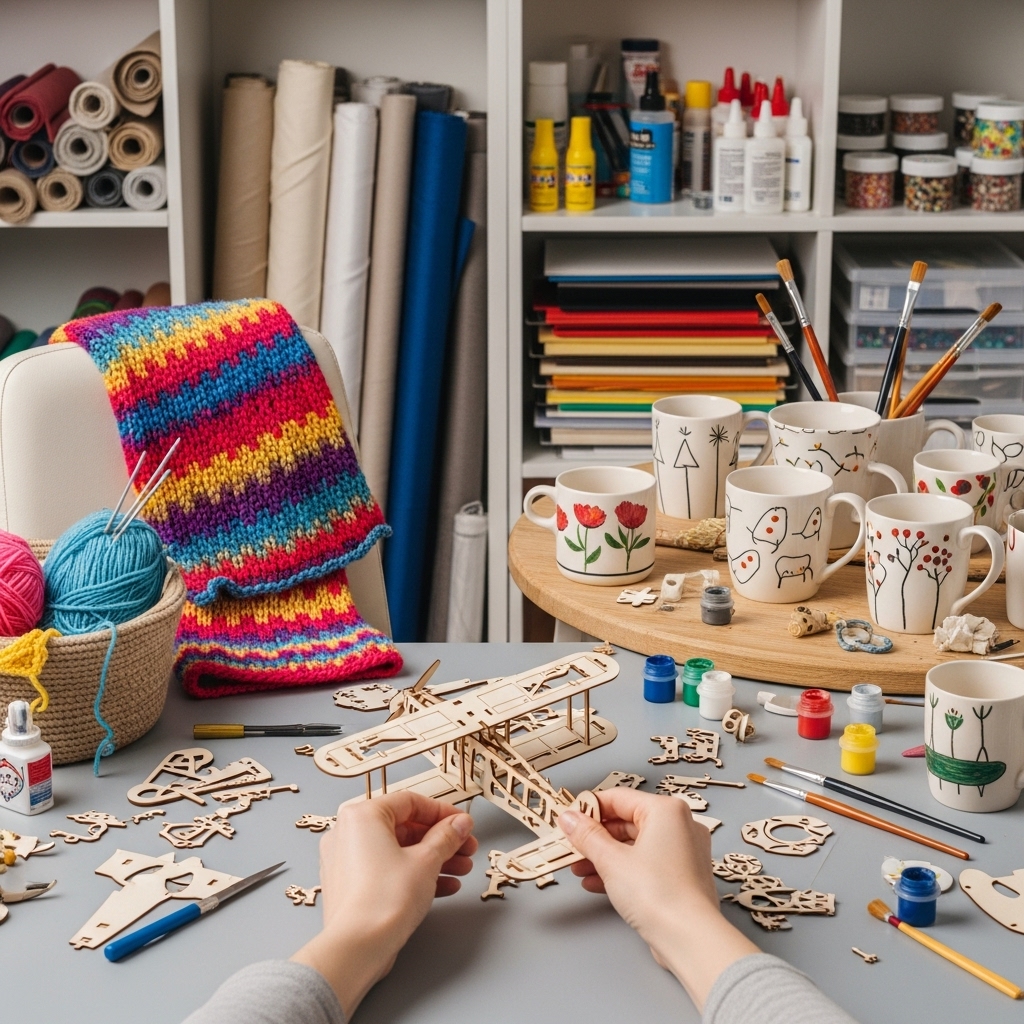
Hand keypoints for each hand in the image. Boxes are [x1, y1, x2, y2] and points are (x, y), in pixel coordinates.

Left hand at [292, 792, 476, 1016]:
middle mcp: (349, 834)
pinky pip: (388, 871)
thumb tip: (460, 823)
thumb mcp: (427, 860)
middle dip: (442, 840)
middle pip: (406, 828)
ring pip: (399, 851)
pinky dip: (415, 875)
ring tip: (461, 870)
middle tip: (467, 848)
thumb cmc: (385, 899)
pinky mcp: (351, 887)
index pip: (410, 802)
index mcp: (363, 815)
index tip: (463, 823)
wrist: (358, 948)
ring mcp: (347, 861)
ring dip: (434, 859)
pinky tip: (445, 886)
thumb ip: (447, 837)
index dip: (443, 812)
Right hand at [559, 788, 757, 1009]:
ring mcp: (683, 852)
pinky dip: (622, 870)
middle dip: (595, 838)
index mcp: (666, 811)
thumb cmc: (658, 894)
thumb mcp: (611, 860)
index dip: (589, 809)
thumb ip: (587, 836)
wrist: (689, 939)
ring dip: (604, 857)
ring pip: (634, 846)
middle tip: (571, 846)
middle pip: (627, 822)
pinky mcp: (681, 876)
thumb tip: (569, 818)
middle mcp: (679, 826)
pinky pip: (645, 864)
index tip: (569, 819)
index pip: (619, 798)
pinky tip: (596, 883)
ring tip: (579, 869)